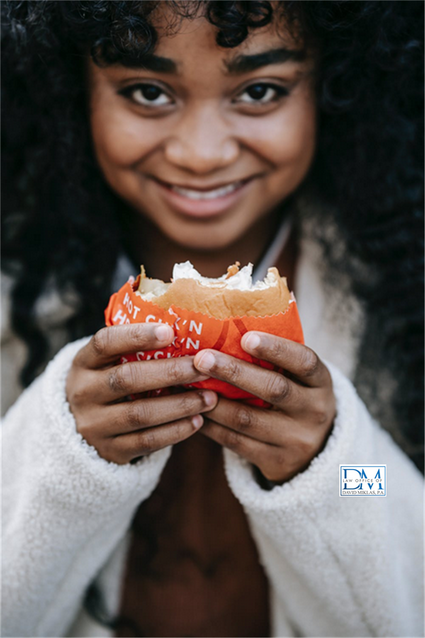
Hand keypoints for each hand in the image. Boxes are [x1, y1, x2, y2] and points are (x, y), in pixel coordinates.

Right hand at [66, 324, 217, 463]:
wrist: (82, 429)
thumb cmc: (111, 382)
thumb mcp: (109, 362)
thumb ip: (136, 347)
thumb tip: (185, 322)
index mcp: (83, 362)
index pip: (105, 342)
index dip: (136, 336)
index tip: (170, 331)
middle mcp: (83, 393)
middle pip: (127, 379)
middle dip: (170, 372)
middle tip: (203, 367)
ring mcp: (93, 425)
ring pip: (140, 414)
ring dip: (179, 405)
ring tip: (209, 397)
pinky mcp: (109, 451)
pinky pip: (146, 442)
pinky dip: (175, 431)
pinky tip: (198, 421)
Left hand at [193, 332, 335, 483]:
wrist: (316, 451)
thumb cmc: (296, 397)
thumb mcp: (300, 377)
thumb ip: (277, 355)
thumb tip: (236, 315)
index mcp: (321, 382)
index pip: (305, 361)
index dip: (277, 349)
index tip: (247, 337)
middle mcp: (313, 411)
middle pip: (273, 389)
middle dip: (235, 372)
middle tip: (202, 358)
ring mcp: (296, 439)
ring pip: (248, 419)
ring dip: (214, 401)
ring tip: (188, 384)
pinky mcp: (275, 461)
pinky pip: (236, 443)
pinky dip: (211, 426)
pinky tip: (192, 411)